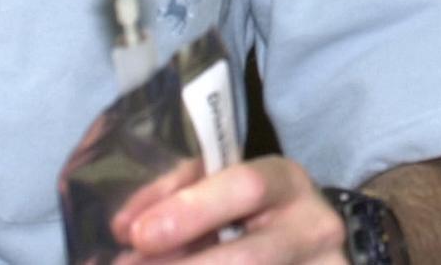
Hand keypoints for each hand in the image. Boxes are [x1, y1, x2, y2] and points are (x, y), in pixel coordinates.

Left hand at [115, 154, 346, 262]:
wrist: (296, 245)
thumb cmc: (243, 212)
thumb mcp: (217, 187)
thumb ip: (175, 195)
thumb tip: (126, 230)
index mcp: (287, 183)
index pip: (247, 187)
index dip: (191, 211)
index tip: (138, 235)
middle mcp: (313, 230)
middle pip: (247, 259)